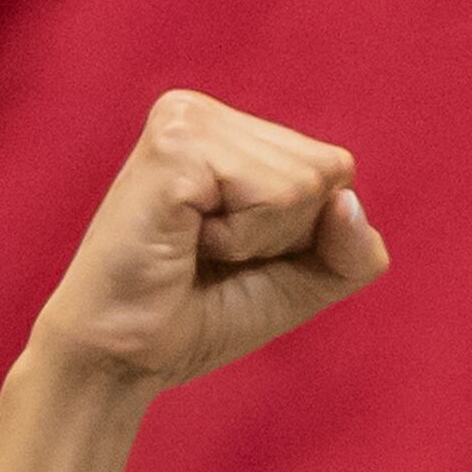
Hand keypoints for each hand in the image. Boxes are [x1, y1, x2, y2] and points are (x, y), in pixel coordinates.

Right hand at [27, 90, 390, 390]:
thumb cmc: (196, 319)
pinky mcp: (176, 146)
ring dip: (258, 240)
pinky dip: (240, 239)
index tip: (231, 255)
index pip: (333, 170)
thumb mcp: (298, 283)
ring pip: (305, 182)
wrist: (120, 359)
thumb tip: (349, 199)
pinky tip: (184, 242)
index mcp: (225, 130)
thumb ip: (351, 251)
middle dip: (283, 237)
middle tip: (208, 256)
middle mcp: (202, 111)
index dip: (301, 235)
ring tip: (192, 248)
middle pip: (327, 171)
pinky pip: (272, 195)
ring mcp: (186, 121)